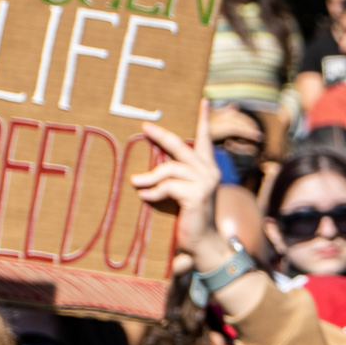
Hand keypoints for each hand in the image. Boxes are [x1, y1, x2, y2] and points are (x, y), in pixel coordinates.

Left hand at [132, 102, 227, 269]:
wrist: (203, 244)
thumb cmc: (188, 219)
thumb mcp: (180, 194)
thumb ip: (170, 179)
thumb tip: (141, 173)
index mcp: (207, 169)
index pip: (205, 139)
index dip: (204, 119)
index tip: (203, 100)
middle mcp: (210, 172)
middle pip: (182, 146)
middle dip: (161, 135)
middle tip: (144, 125)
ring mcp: (206, 182)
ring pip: (171, 168)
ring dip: (150, 176)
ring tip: (135, 181)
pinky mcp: (197, 195)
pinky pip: (168, 186)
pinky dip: (154, 192)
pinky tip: (147, 198)